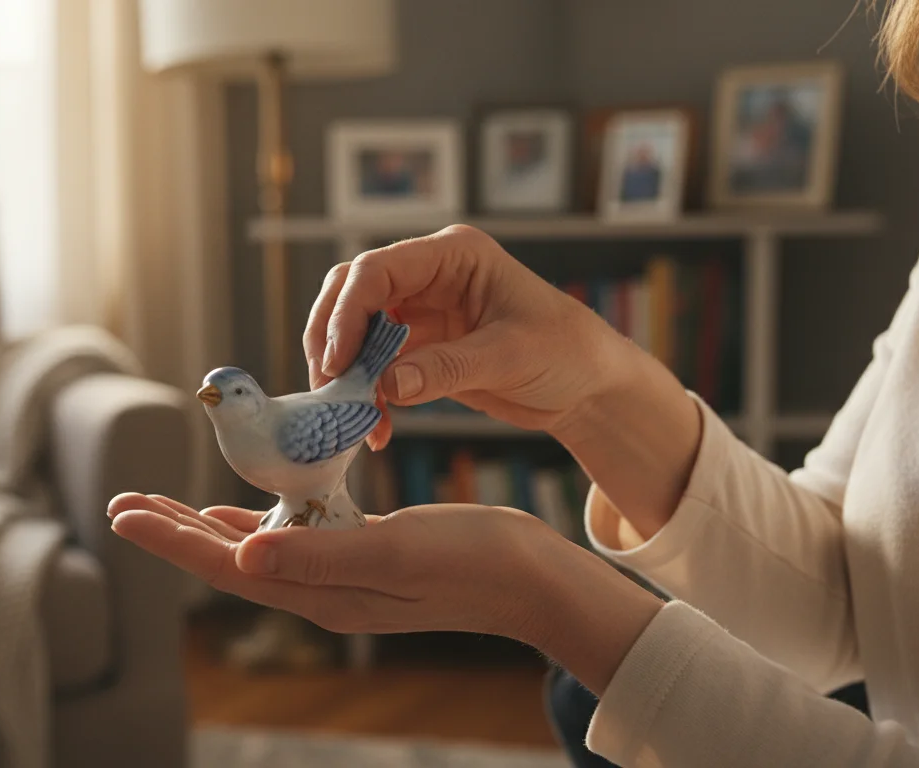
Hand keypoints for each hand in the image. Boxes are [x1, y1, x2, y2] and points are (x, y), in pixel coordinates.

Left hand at [107, 492, 662, 693]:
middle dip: (172, 532)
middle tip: (122, 504)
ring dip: (203, 527)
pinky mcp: (360, 556)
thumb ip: (318, 553)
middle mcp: (321, 590)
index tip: (122, 511)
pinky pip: (289, 539)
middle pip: (227, 560)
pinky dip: (254, 522)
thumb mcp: (393, 550)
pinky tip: (242, 513)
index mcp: (320, 592)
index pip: (225, 566)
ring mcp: (340, 576)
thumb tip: (244, 555)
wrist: (531, 578)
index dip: (170, 539)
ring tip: (163, 506)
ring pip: (252, 549)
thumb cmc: (471, 560)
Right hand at [304, 224, 626, 449]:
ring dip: (345, 374)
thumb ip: (448, 367)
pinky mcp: (419, 349)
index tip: (338, 363)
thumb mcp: (511, 356)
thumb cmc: (567, 352)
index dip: (347, 313)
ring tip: (355, 417)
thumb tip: (387, 385)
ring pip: (353, 331)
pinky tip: (378, 430)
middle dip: (332, 340)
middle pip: (351, 293)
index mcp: (453, 255)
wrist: (588, 388)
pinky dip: (367, 397)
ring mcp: (420, 311)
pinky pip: (374, 367)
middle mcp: (429, 275)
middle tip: (330, 390)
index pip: (377, 270)